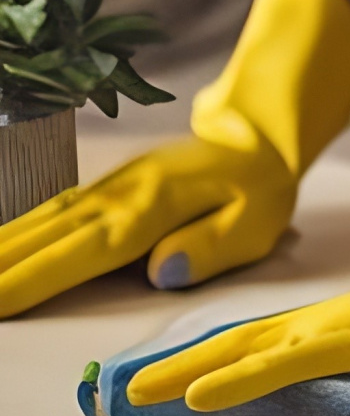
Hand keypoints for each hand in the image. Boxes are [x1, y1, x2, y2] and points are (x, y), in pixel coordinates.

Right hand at [0, 131, 295, 317]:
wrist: (255, 136)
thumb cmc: (258, 187)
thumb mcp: (258, 221)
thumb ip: (211, 247)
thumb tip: (160, 272)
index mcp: (152, 209)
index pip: (84, 252)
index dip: (35, 279)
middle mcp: (117, 197)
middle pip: (45, 238)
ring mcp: (105, 189)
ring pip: (39, 222)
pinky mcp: (101, 189)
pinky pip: (48, 212)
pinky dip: (14, 229)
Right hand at [127, 199, 349, 409]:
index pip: (302, 355)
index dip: (249, 380)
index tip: (194, 399)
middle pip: (260, 341)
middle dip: (192, 367)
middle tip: (130, 393)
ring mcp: (345, 313)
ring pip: (263, 334)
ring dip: (203, 358)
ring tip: (148, 381)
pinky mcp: (347, 318)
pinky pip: (282, 334)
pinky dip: (234, 349)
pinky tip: (197, 366)